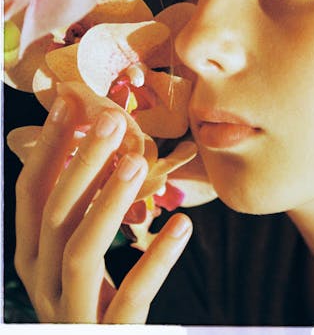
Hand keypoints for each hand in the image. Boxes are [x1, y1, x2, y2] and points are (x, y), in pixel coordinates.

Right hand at [14, 96, 192, 322]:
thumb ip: (79, 207)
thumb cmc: (91, 299)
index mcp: (31, 256)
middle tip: (111, 119)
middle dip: (82, 162)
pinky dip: (155, 259)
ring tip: (138, 162)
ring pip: (81, 251)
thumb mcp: (75, 253)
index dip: (48, 146)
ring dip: (108, 202)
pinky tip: (181, 225)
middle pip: (55, 215)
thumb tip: (96, 139)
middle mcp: (40, 282)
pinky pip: (130, 296)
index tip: (69, 102)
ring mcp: (69, 313)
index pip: (30, 193)